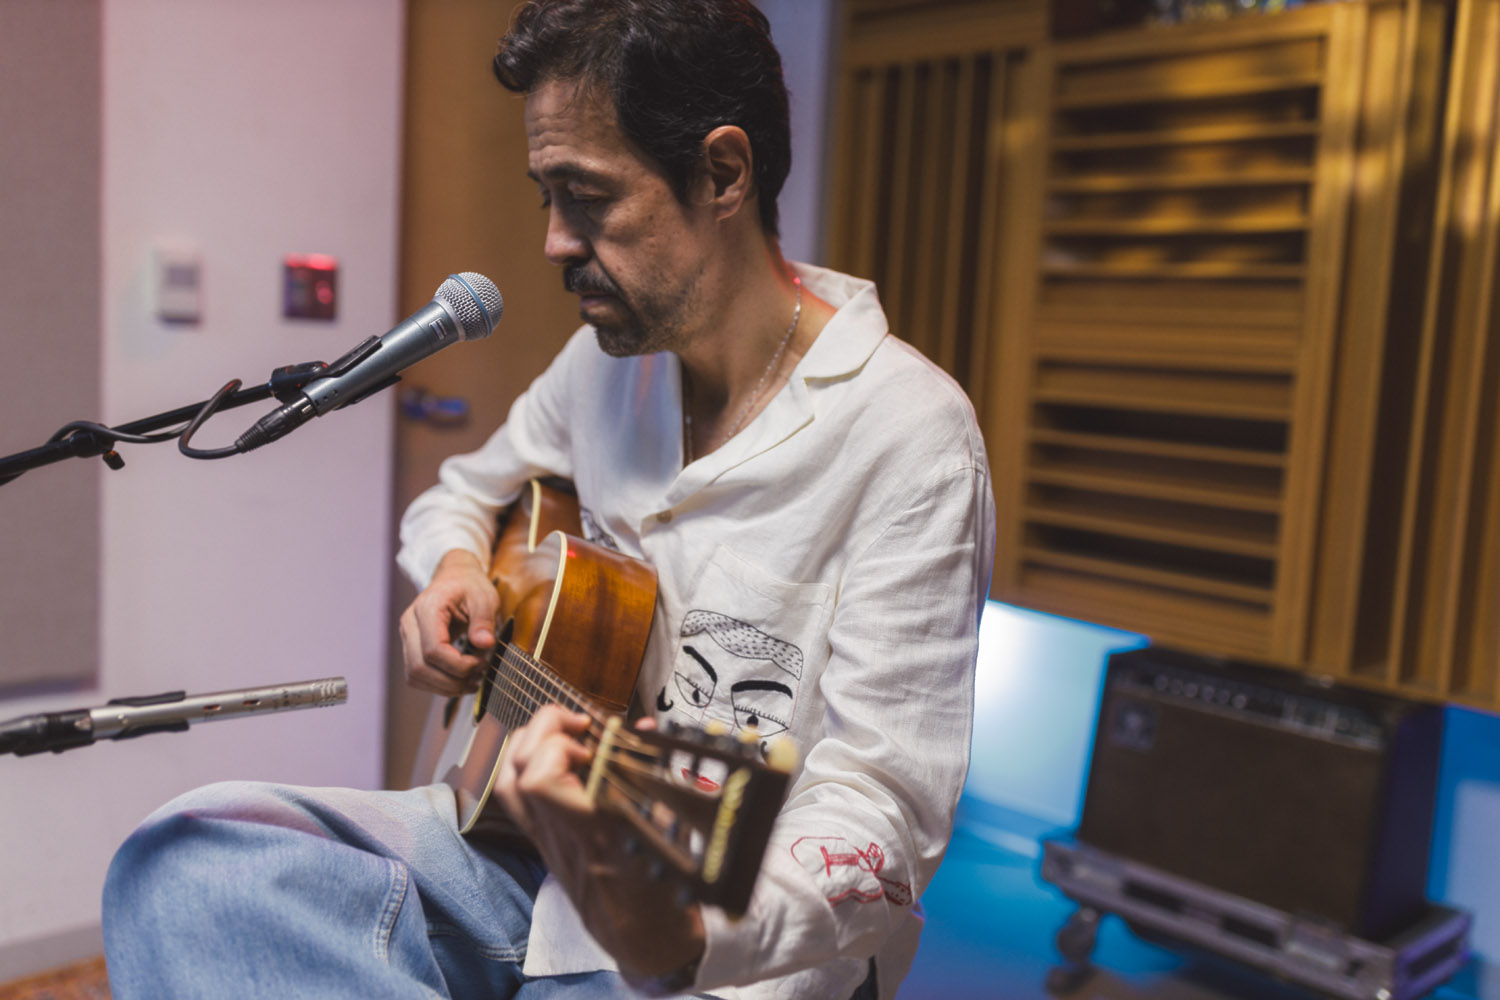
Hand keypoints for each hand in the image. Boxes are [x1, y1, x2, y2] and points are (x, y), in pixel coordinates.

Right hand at [399, 550, 499, 695]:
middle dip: (452, 681)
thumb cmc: (470, 586)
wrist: (455, 577)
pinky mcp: (410, 647)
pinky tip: (459, 681)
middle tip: (478, 677)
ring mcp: (406, 637)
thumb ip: (484, 620)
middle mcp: (410, 624)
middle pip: (420, 667)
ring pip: (415, 676)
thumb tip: (484, 644)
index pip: (433, 649)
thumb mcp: (485, 596)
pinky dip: (437, 684)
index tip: (482, 663)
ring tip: (471, 682)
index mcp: (427, 608)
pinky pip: (417, 675)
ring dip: (444, 687)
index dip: (458, 665)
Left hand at [494, 705, 706, 982]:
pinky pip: (516, 799)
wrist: (643, 934)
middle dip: (543, 728)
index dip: (556, 746)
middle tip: (579, 723)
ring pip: (508, 782)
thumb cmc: (665, 883)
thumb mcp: (673, 824)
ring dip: (530, 742)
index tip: (592, 738)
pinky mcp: (543, 842)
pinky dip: (525, 765)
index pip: (539, 780)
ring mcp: (546, 838)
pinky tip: (555, 758)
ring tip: (564, 733)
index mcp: (594, 829)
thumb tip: (640, 725)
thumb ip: (654, 770)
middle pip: (518, 770)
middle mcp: (560, 832)